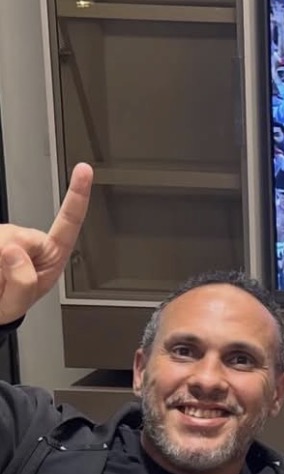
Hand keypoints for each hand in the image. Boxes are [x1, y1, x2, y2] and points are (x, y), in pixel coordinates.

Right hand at [0, 163, 92, 324]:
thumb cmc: (5, 303)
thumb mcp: (18, 303)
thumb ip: (23, 282)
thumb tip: (14, 250)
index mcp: (51, 253)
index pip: (68, 222)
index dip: (77, 195)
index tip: (85, 170)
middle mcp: (29, 240)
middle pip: (16, 237)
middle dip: (5, 258)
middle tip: (1, 278)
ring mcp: (7, 235)